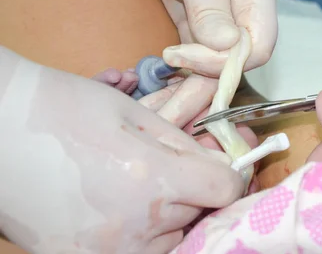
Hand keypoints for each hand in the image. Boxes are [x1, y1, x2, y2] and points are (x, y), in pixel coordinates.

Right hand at [0, 47, 242, 253]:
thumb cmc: (64, 109)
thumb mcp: (135, 115)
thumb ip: (186, 144)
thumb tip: (222, 161)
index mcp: (152, 179)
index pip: (225, 190)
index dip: (231, 173)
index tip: (221, 164)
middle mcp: (133, 227)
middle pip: (198, 216)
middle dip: (196, 193)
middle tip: (175, 170)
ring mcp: (103, 252)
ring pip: (168, 242)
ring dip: (169, 218)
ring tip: (141, 187)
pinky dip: (136, 236)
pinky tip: (116, 207)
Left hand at [133, 0, 277, 117]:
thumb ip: (212, 11)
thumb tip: (226, 52)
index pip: (259, 47)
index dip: (229, 62)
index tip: (189, 56)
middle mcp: (243, 15)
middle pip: (236, 62)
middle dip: (205, 82)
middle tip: (168, 94)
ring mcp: (219, 20)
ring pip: (212, 63)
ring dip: (187, 82)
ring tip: (158, 102)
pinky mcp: (195, 22)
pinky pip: (192, 55)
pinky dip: (178, 71)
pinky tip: (160, 86)